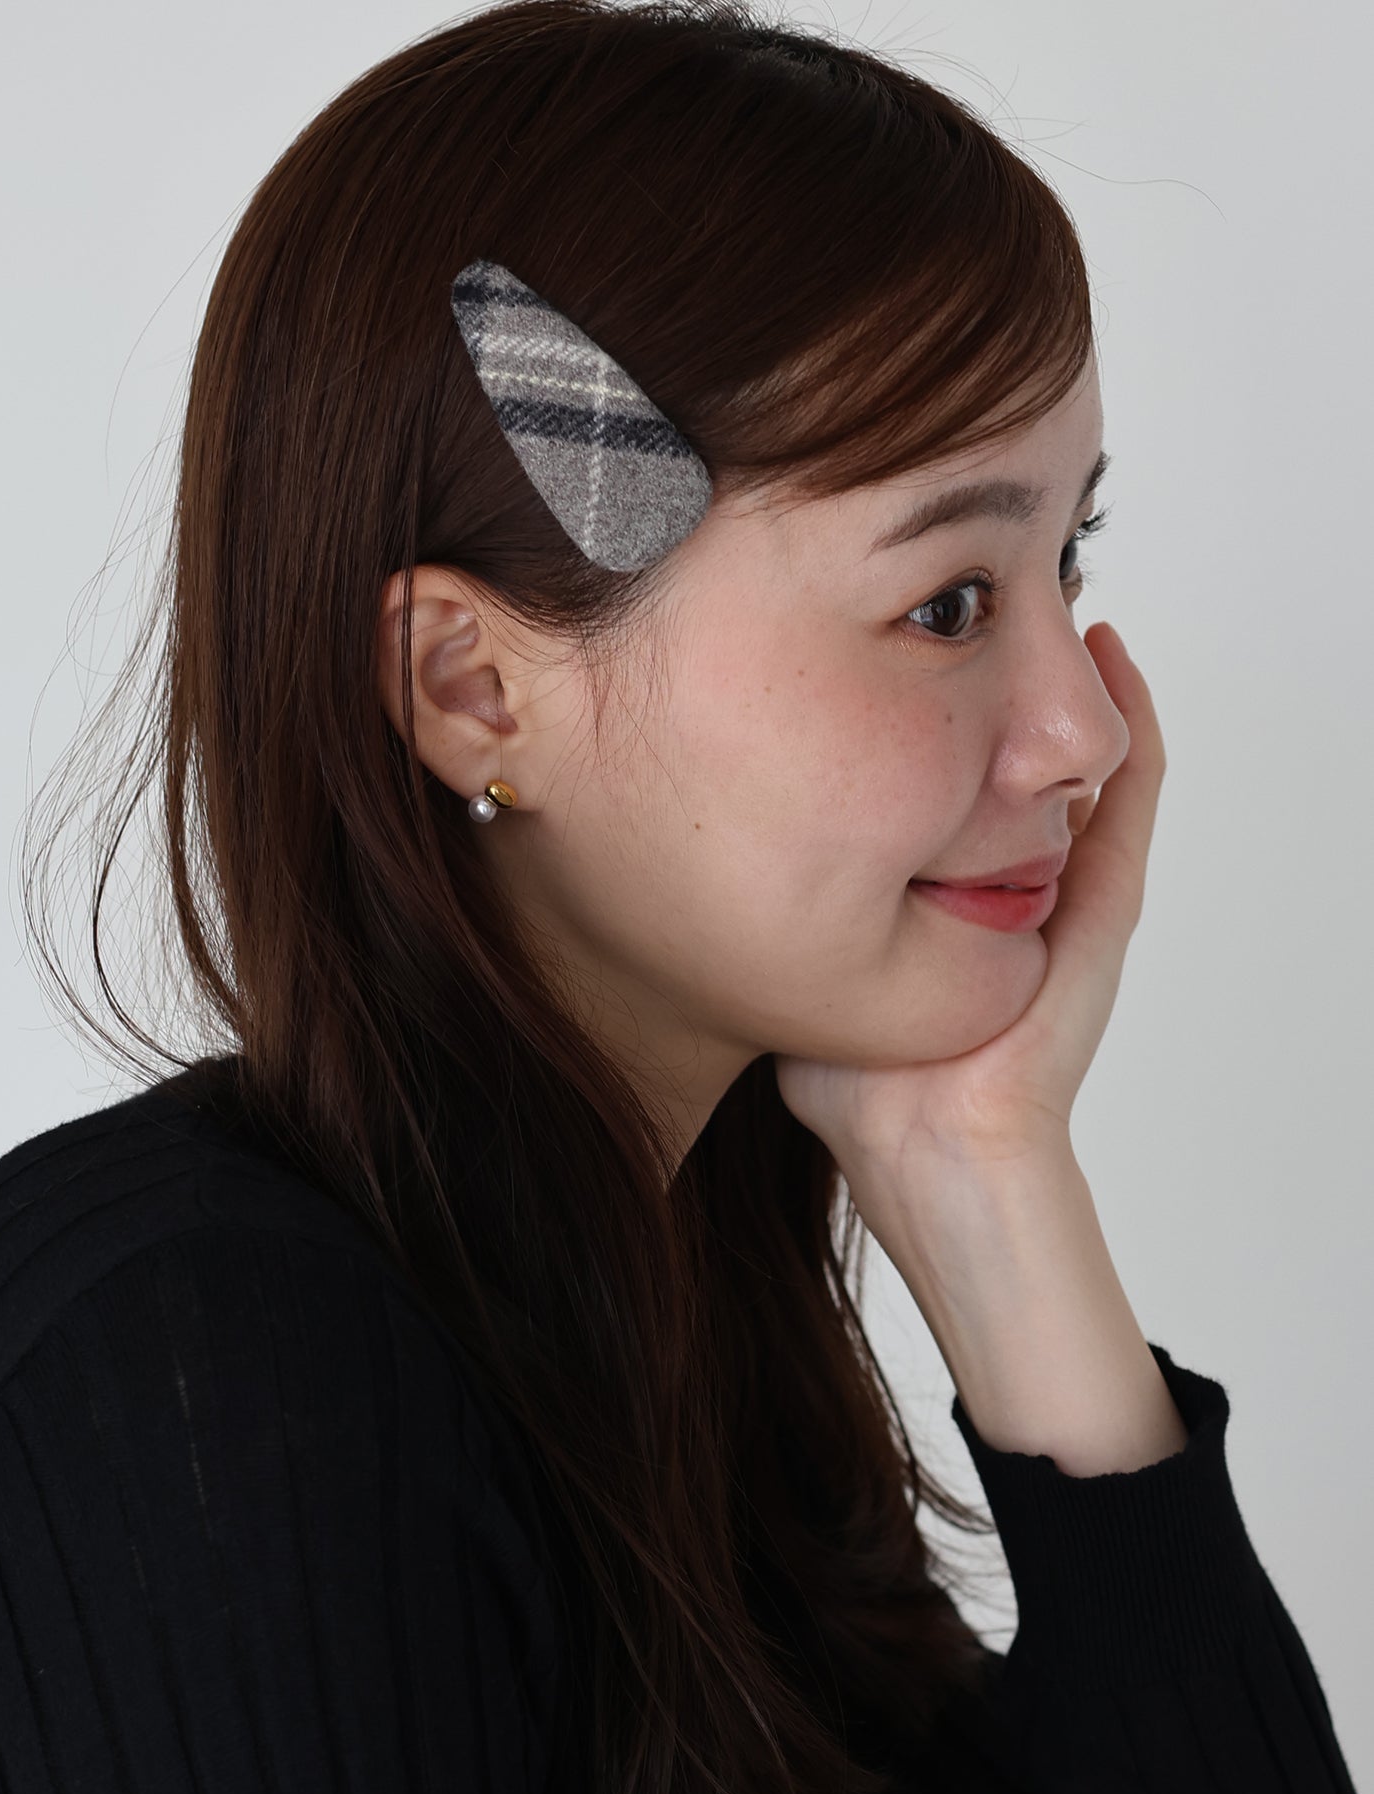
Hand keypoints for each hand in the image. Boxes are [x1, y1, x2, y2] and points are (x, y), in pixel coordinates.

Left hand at [774, 621, 1164, 1253]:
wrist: (927, 1153)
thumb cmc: (859, 1093)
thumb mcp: (799, 976)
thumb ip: (771, 919)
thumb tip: (701, 862)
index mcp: (956, 902)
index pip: (957, 787)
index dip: (932, 717)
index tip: (887, 650)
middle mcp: (1018, 888)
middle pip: (1021, 761)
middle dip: (1002, 684)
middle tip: (976, 602)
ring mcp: (1067, 895)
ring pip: (1083, 762)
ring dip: (1070, 680)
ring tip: (1054, 598)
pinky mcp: (1104, 909)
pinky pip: (1133, 794)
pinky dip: (1133, 718)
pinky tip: (1110, 648)